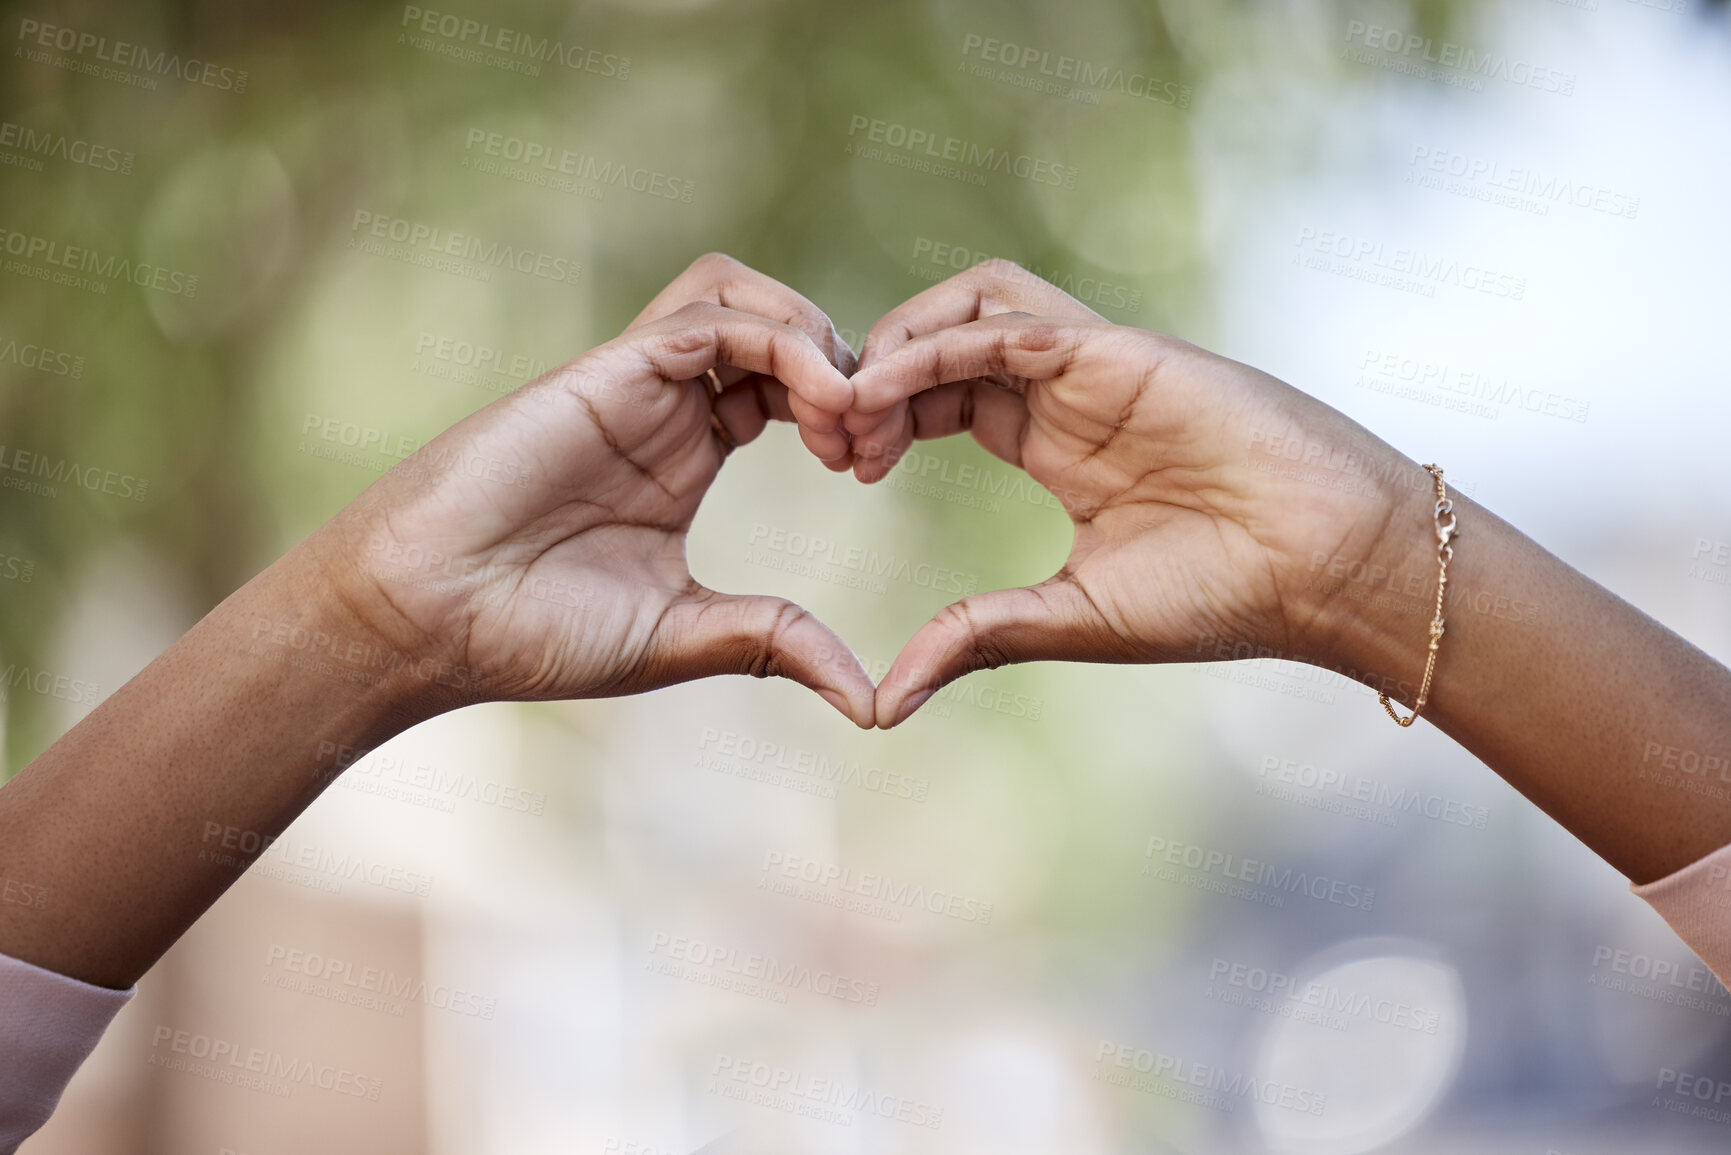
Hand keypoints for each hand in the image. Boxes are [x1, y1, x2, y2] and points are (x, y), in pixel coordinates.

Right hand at [305, 254, 875, 725]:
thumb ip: (773, 644)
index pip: (789, 389)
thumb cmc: (532, 633)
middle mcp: (666, 409)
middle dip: (846, 368)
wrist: (425, 619)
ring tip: (847, 413)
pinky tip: (819, 402)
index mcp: (687, 456)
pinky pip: (707, 318)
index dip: (847, 411)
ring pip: (742, 297)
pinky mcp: (605, 372)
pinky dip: (778, 340)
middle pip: (777, 328)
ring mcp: (634, 384)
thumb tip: (869, 703)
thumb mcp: (682, 637)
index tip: (874, 469)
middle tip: (873, 443)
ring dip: (814, 336)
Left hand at [838, 261, 1431, 726]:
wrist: (1328, 571)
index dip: (880, 416)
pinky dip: (942, 340)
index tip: (838, 464)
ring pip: (973, 304)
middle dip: (871, 375)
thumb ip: (974, 637)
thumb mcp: (1068, 619)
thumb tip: (879, 705)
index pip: (940, 398)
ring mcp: (1097, 364)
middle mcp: (1069, 395)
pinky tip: (892, 383)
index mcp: (1055, 446)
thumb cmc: (1222, 597)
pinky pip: (1014, 319)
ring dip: (898, 340)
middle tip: (826, 433)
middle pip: (941, 343)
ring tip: (850, 401)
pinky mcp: (1123, 351)